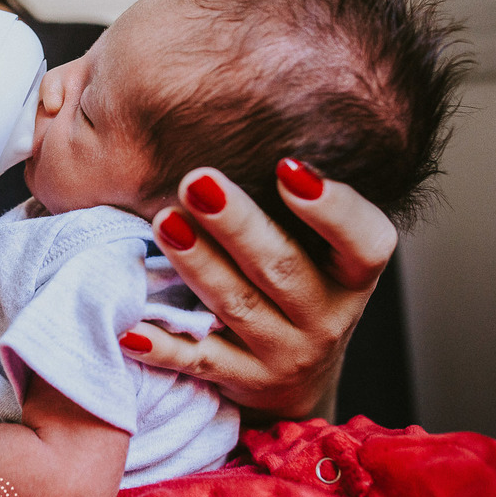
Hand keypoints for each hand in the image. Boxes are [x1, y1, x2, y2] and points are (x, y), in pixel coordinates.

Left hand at [122, 163, 397, 422]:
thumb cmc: (296, 281)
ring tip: (164, 223)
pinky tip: (130, 327)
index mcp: (352, 274)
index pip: (365, 242)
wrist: (293, 373)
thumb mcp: (315, 245)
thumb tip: (231, 114)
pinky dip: (162, 346)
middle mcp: (327, 318)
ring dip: (199, 264)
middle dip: (237, 224)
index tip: (287, 168)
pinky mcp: (240, 382)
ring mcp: (285, 356)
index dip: (333, 209)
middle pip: (283, 268)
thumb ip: (291, 195)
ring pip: (237, 307)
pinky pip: (196, 361)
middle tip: (196, 181)